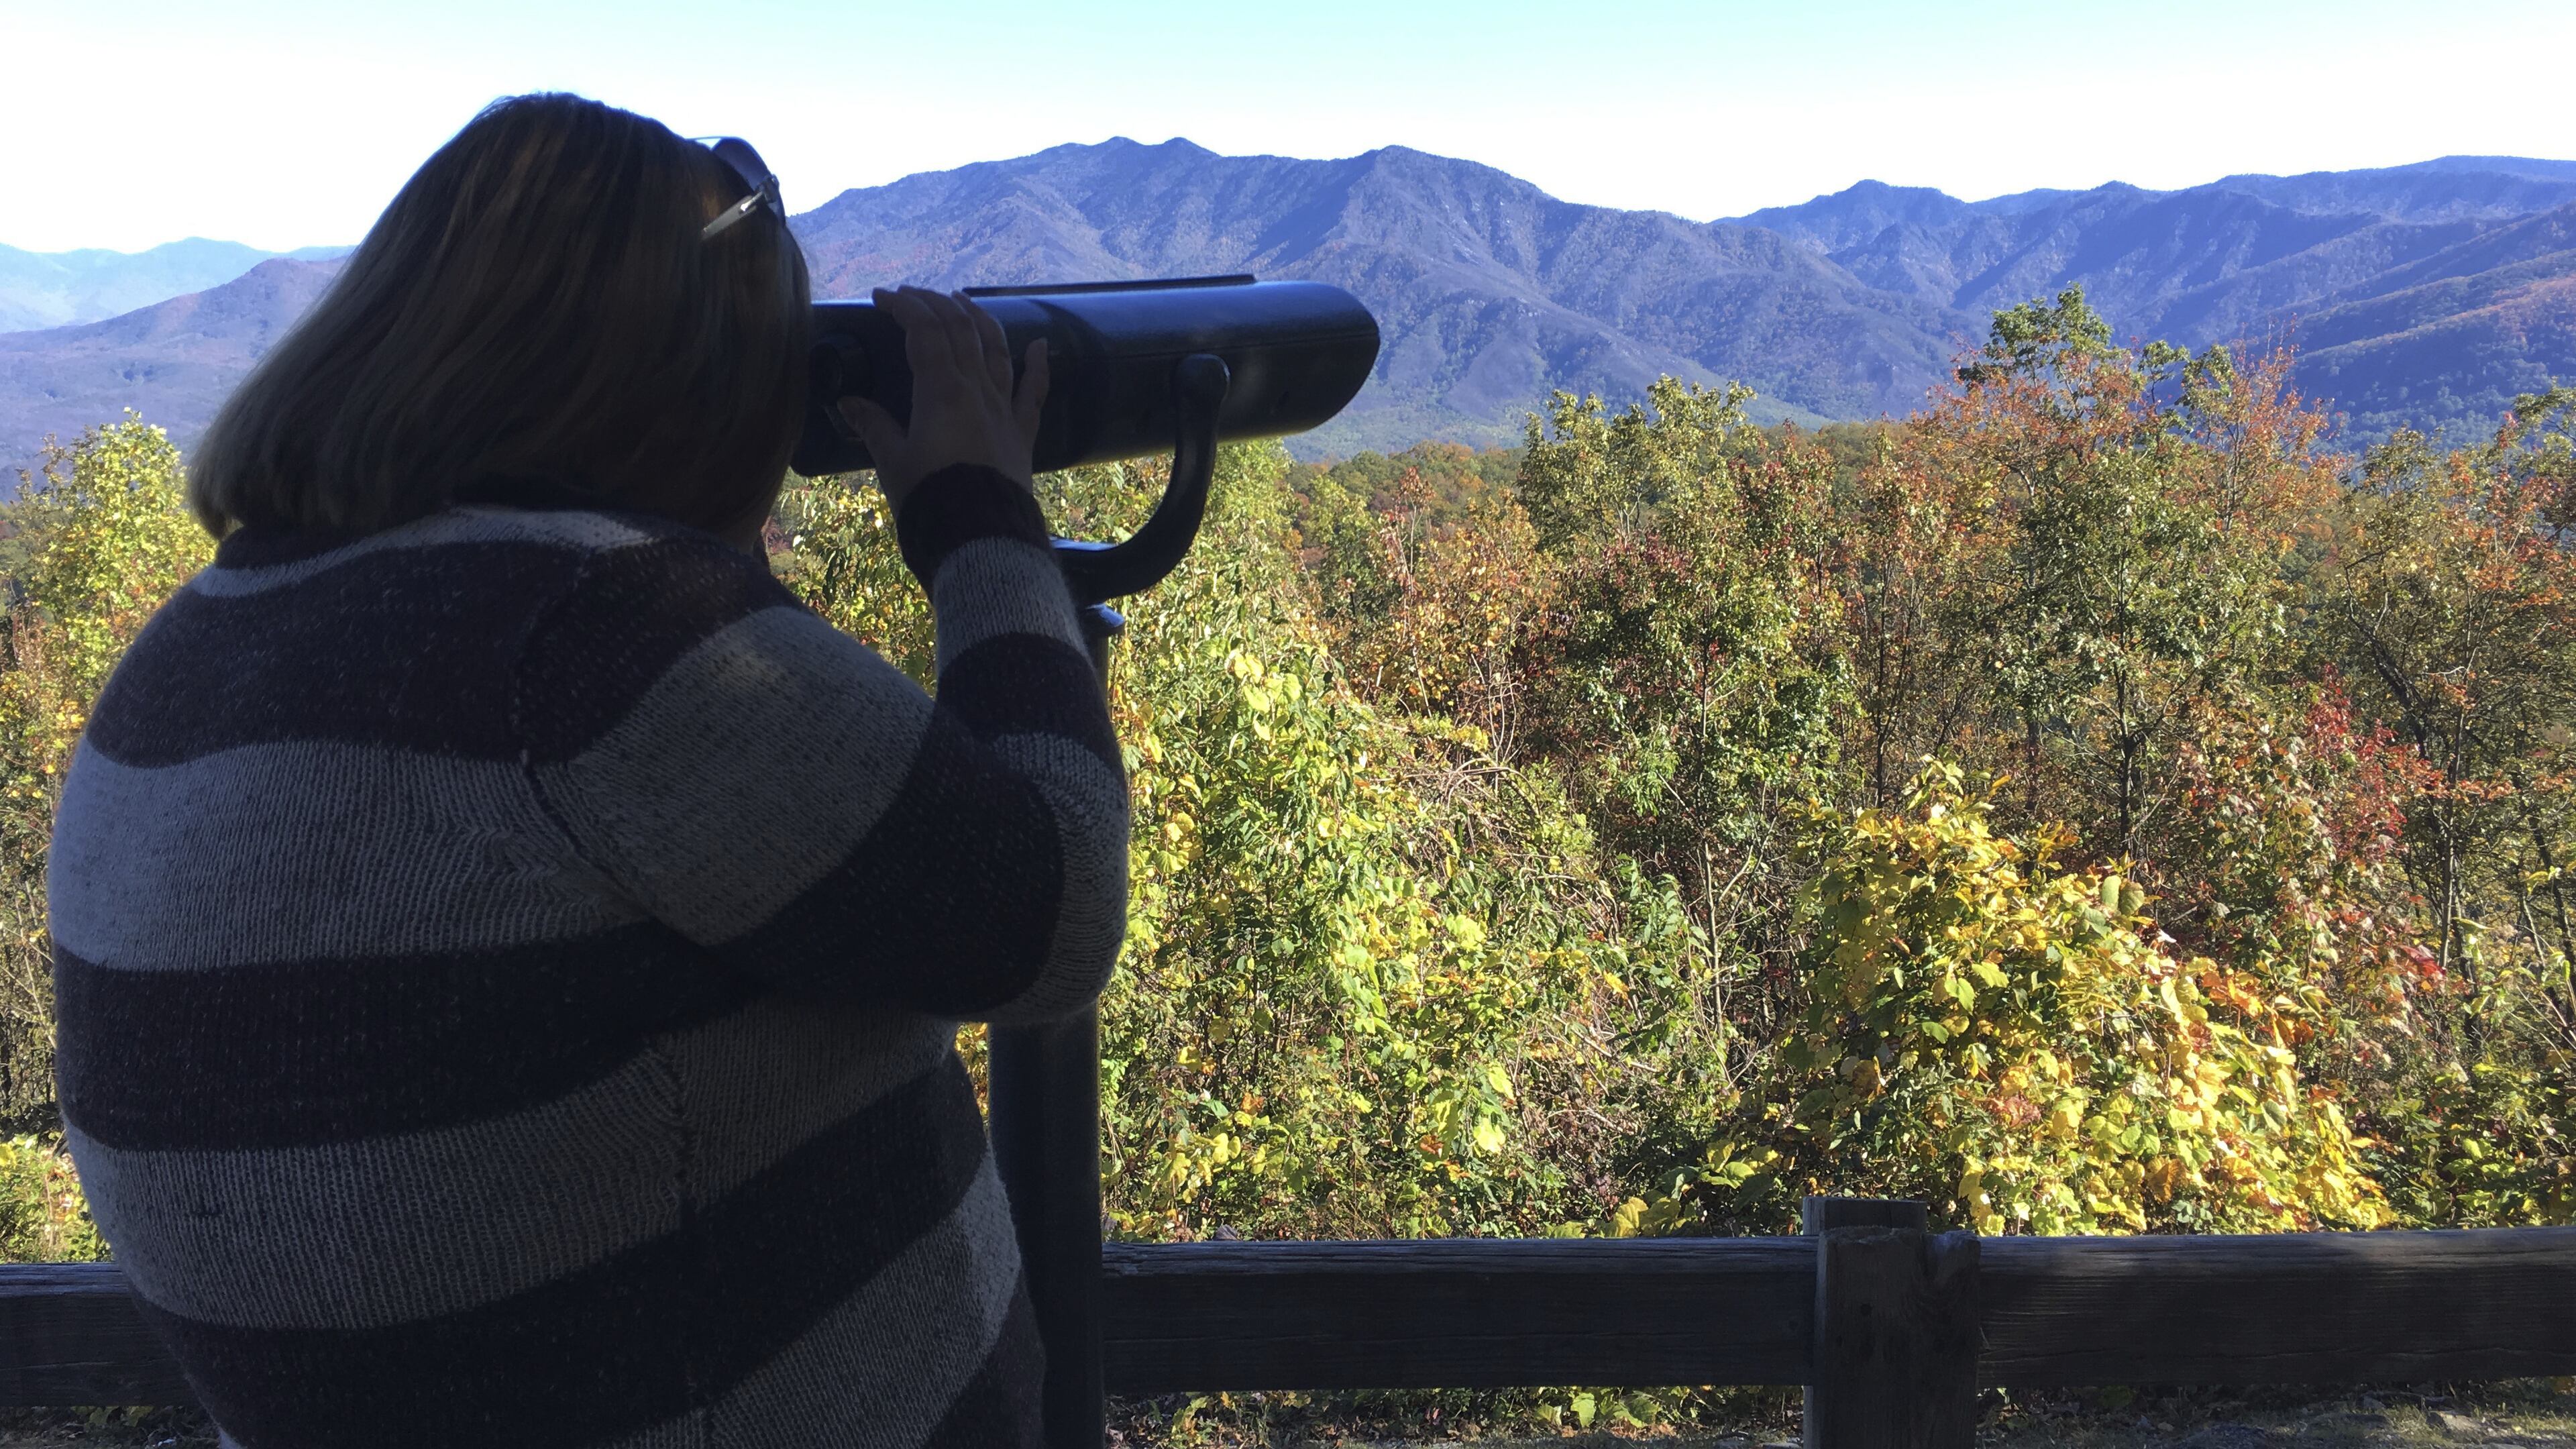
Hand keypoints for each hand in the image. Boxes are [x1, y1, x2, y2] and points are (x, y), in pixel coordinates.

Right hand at [837, 286, 1048, 513]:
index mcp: (942, 391)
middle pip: (960, 330)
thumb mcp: (893, 462)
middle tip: (913, 295)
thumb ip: (873, 426)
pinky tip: (1041, 345)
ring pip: (996, 349)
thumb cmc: (931, 500)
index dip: (904, 306)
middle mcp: (977, 390)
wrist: (981, 538)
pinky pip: (1034, 392)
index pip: (924, 331)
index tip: (883, 297)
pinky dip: (1038, 365)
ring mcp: (1004, 409)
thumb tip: (848, 402)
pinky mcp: (1021, 433)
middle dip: (935, 304)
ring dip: (978, 319)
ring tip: (962, 301)